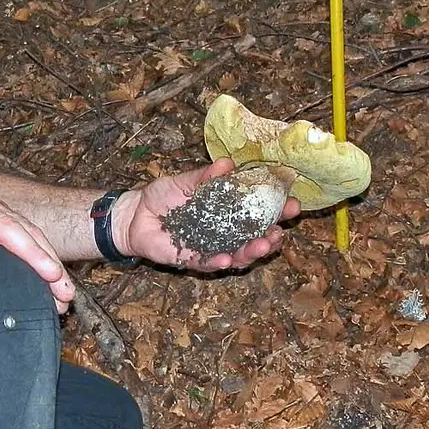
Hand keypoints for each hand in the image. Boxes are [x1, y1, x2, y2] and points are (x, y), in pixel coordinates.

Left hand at [115, 158, 299, 271]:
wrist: (136, 215)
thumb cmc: (163, 196)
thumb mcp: (185, 182)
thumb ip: (205, 177)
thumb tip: (228, 164)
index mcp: (228, 210)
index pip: (258, 211)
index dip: (277, 209)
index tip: (292, 203)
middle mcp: (225, 232)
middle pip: (255, 236)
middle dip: (272, 234)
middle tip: (282, 229)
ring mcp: (212, 247)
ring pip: (238, 254)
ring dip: (252, 252)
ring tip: (263, 245)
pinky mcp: (193, 260)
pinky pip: (209, 264)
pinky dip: (220, 262)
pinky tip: (228, 259)